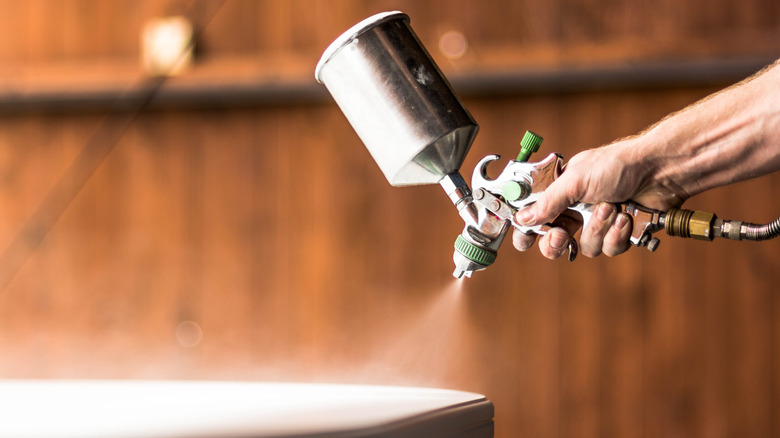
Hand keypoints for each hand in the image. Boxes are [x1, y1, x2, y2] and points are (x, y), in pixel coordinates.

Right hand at [511, 139, 686, 258]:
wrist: (659, 172)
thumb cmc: (617, 166)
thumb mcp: (575, 181)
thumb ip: (548, 202)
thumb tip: (522, 219)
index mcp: (560, 193)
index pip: (534, 218)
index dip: (527, 232)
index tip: (526, 240)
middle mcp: (576, 210)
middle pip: (553, 242)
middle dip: (556, 243)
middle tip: (561, 236)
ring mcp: (597, 223)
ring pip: (584, 248)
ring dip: (597, 230)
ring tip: (611, 208)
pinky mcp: (618, 234)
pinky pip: (609, 249)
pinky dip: (617, 235)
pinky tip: (625, 218)